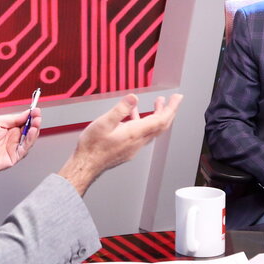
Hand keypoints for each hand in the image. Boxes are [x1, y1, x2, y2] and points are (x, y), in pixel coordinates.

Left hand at [0, 108, 40, 175]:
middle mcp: (13, 138)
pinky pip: (24, 149)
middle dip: (34, 122)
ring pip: (29, 139)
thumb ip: (12, 119)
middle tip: (37, 115)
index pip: (24, 121)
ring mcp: (13, 148)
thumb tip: (25, 114)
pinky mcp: (13, 157)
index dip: (30, 116)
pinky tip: (32, 132)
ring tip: (36, 122)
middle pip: (29, 130)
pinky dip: (29, 140)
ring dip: (34, 130)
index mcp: (8, 129)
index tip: (35, 110)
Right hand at [58, 93, 182, 195]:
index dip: (171, 108)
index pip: (161, 120)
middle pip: (160, 126)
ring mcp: (133, 147)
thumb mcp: (104, 123)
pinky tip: (134, 116)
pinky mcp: (127, 149)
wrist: (86, 165)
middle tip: (172, 100)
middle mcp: (137, 141)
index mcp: (134, 133)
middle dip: (168, 111)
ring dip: (156, 116)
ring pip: (151, 130)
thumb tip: (133, 98)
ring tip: (156, 104)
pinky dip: (143, 122)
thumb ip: (120, 109)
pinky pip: (142, 134)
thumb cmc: (92, 147)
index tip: (177, 98)